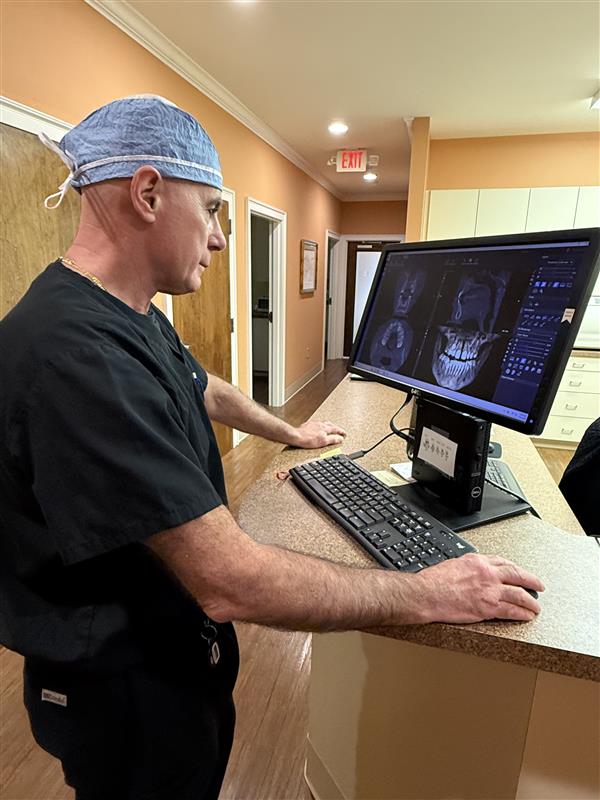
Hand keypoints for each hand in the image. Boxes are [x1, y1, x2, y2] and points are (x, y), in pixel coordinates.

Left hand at [291, 420, 346, 448]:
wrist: (296, 436)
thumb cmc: (308, 440)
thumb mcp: (323, 442)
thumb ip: (333, 439)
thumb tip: (340, 439)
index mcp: (325, 428)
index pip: (336, 429)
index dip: (341, 432)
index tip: (344, 434)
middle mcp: (319, 424)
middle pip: (330, 424)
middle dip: (335, 427)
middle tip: (338, 431)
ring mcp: (313, 424)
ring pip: (323, 424)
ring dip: (327, 426)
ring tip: (329, 429)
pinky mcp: (307, 426)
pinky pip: (315, 425)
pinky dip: (319, 427)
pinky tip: (316, 429)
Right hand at [415, 553, 543, 623]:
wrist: (426, 594)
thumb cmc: (434, 581)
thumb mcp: (454, 564)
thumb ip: (468, 567)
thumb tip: (474, 572)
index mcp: (478, 561)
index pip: (503, 562)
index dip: (515, 568)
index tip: (519, 572)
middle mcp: (488, 574)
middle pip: (517, 575)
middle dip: (532, 580)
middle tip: (539, 585)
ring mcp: (490, 591)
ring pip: (519, 595)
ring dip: (531, 601)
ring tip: (536, 606)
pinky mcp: (488, 608)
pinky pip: (511, 611)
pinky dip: (522, 614)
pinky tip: (527, 616)